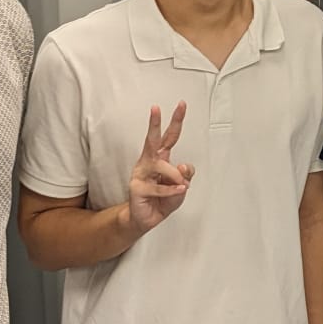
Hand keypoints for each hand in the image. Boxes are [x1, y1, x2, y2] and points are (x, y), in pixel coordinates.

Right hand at [128, 103, 194, 231]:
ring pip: (161, 166)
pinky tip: (180, 190)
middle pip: (152, 139)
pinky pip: (159, 187)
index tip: (181, 104)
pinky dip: (171, 190)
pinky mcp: (137, 188)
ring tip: (182, 185)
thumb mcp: (181, 186)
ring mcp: (141, 174)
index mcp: (160, 157)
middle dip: (155, 123)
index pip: (170, 136)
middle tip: (156, 108)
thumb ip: (185, 175)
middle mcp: (149, 162)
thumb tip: (185, 165)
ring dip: (175, 175)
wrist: (146, 219)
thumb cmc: (163, 200)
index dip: (176, 121)